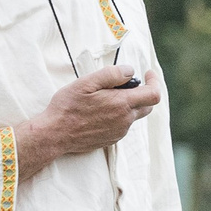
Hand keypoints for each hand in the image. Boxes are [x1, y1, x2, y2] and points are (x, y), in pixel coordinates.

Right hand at [14, 66, 161, 178]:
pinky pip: (123, 124)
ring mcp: (120, 131)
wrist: (55, 134)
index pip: (154, 94)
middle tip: (125, 83)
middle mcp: (125, 120)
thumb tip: (130, 71)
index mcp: (122, 104)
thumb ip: (111, 75)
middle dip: (142, 92)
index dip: (155, 81)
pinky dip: (119, 115)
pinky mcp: (112, 139)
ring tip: (106, 96)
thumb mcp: (87, 83)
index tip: (148, 73)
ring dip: (128, 104)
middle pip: (147, 105)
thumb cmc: (68, 107)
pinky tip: (100, 110)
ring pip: (134, 115)